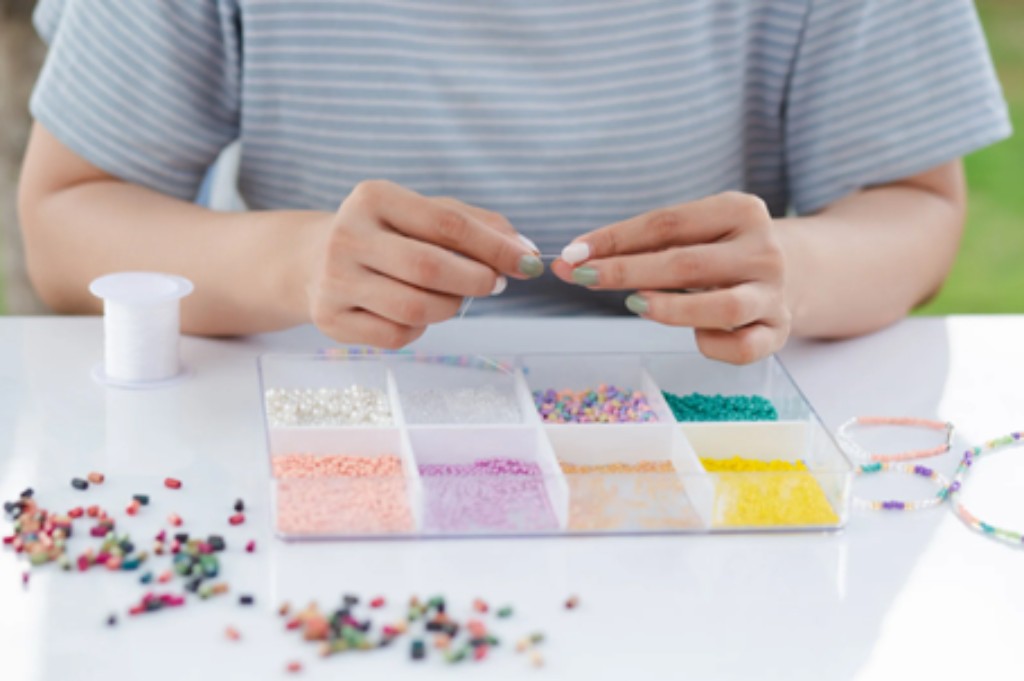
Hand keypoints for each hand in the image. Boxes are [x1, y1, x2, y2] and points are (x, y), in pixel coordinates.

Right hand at [305, 180, 542, 347]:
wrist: (312, 261)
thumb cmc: (387, 235)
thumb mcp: (424, 214)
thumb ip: (477, 226)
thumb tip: (524, 250)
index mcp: (373, 197)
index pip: (446, 224)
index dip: (495, 247)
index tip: (528, 262)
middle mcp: (348, 235)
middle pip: (430, 268)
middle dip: (475, 281)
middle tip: (493, 284)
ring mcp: (334, 280)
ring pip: (416, 309)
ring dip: (449, 307)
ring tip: (450, 296)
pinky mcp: (330, 319)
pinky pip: (396, 335)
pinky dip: (418, 329)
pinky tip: (413, 313)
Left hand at [551, 192, 789, 363]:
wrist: (796, 271)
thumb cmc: (720, 251)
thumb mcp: (694, 233)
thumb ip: (643, 245)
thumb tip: (576, 262)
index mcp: (740, 210)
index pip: (667, 223)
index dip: (615, 239)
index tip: (574, 254)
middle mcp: (763, 249)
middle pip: (686, 263)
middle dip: (626, 272)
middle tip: (585, 278)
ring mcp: (774, 292)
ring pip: (721, 308)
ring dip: (669, 309)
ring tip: (635, 305)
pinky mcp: (779, 331)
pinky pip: (742, 347)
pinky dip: (712, 345)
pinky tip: (695, 336)